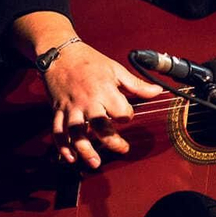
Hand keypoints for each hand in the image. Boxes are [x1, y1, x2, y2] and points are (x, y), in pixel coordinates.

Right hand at [43, 40, 163, 168]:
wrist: (60, 53)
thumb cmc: (89, 60)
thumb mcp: (116, 69)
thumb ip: (136, 85)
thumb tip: (157, 91)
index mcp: (104, 90)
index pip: (121, 111)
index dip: (126, 116)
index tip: (125, 115)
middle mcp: (87, 101)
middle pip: (100, 126)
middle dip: (112, 141)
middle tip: (122, 149)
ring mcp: (71, 107)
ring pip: (76, 133)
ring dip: (85, 150)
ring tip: (95, 163)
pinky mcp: (58, 111)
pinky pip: (58, 131)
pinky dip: (63, 147)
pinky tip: (71, 159)